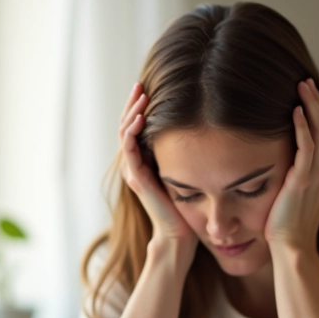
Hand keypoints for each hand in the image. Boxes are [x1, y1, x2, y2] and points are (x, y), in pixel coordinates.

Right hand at [119, 83, 196, 246]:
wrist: (179, 233)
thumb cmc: (185, 204)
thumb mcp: (182, 169)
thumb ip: (179, 152)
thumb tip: (193, 126)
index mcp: (143, 160)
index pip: (135, 127)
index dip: (138, 107)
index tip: (147, 88)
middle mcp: (134, 164)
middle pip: (126, 126)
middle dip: (132, 104)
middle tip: (139, 84)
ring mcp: (133, 171)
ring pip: (125, 135)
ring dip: (131, 113)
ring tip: (140, 95)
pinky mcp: (137, 179)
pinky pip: (130, 150)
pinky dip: (132, 132)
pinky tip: (141, 118)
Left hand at [264, 78, 318, 252]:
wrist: (293, 243)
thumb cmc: (293, 217)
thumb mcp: (307, 187)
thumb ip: (308, 166)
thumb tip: (298, 146)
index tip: (310, 92)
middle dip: (318, 100)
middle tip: (305, 81)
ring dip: (311, 105)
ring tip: (300, 87)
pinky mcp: (304, 179)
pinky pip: (307, 145)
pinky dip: (303, 125)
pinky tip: (295, 110)